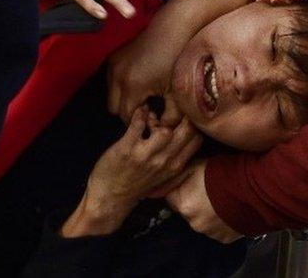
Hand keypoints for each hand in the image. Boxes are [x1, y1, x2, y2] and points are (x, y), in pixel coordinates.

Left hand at [60, 107, 201, 236]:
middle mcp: (164, 162)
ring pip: (165, 131)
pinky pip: (138, 125)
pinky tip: (140, 111)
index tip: (183, 115)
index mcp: (175, 166)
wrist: (110, 198)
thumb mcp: (163, 174)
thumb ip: (173, 155)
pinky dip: (140, 114)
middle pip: (186, 132)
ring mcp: (145, 156)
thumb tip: (177, 130)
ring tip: (151, 118)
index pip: (197, 140)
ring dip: (158, 118)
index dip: (193, 123)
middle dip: (181, 115)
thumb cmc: (137, 184)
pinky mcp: (127, 149)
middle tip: (170, 109)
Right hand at [107, 0, 249, 125]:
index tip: (153, 121)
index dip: (140, 123)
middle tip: (149, 110)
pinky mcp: (113, 57)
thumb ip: (171, 117)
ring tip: (146, 97)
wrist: (172, 27)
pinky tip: (142, 83)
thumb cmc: (177, 59)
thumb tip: (163, 132)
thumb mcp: (177, 92)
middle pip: (114, 109)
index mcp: (132, 86)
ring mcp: (113, 65)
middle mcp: (117, 76)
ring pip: (111, 95)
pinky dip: (122, 86)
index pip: (127, 118)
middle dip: (129, 113)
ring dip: (124, 99)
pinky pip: (112, 81)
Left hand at [165, 161, 241, 243]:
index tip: (191, 182)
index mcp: (183, 205)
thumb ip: (176, 175)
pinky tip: (230, 209)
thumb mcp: (195, 165)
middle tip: (208, 189)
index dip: (180, 188)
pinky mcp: (225, 238)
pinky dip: (222, 221)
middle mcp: (193, 223)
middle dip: (194, 201)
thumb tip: (161, 181)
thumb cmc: (224, 173)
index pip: (171, 198)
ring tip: (222, 198)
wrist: (255, 189)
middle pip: (187, 210)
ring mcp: (210, 233)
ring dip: (208, 212)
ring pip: (202, 221)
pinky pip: (218, 229)